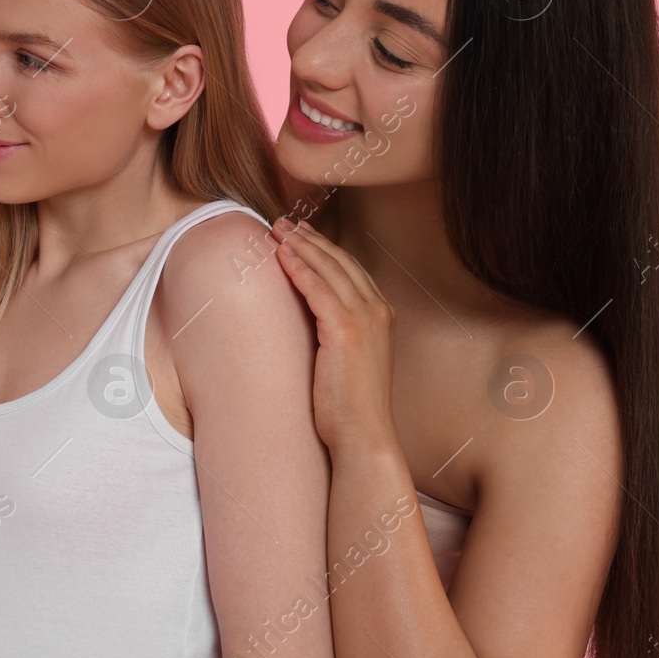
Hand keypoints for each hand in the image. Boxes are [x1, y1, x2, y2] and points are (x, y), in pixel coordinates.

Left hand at [271, 218, 396, 452]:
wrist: (363, 435)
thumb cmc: (349, 405)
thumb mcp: (346, 358)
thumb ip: (336, 330)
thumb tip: (308, 314)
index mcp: (381, 316)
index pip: (350, 269)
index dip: (324, 248)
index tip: (300, 233)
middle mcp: (378, 311)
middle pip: (341, 262)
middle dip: (311, 238)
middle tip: (283, 222)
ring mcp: (365, 320)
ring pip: (330, 269)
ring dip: (302, 245)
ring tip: (277, 230)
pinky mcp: (346, 331)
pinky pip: (318, 289)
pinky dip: (300, 268)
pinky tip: (282, 255)